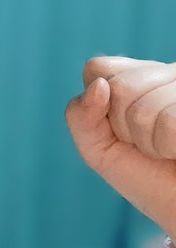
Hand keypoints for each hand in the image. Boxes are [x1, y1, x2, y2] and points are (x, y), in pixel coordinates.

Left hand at [64, 55, 175, 234]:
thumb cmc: (148, 178)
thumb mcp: (98, 149)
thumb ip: (81, 116)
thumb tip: (99, 86)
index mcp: (139, 75)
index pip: (98, 69)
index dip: (102, 108)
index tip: (123, 131)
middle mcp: (167, 72)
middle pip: (119, 87)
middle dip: (126, 128)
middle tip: (149, 145)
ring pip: (145, 108)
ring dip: (151, 142)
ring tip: (168, 149)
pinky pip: (170, 122)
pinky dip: (168, 146)